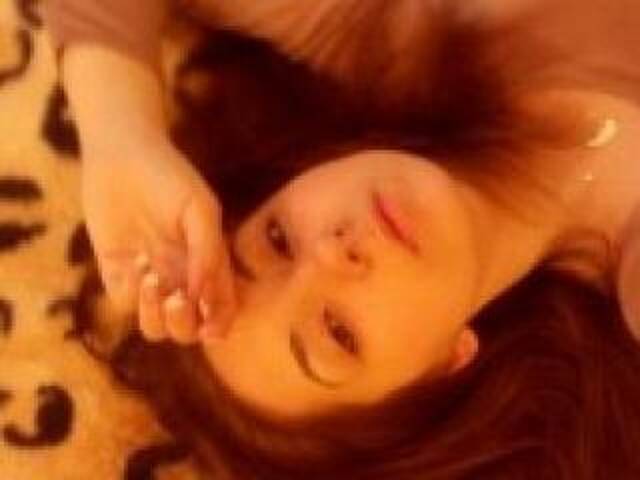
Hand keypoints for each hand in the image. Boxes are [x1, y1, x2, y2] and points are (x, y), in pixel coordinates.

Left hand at [82, 138, 236, 342]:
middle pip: (187, 328)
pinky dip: (130, 293)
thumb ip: (208, 253)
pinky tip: (134, 261)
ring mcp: (149, 279)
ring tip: (150, 276)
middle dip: (184, 324)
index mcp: (208, 265)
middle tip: (176, 298)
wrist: (121, 156)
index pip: (221, 309)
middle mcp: (181, 279)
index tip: (210, 327)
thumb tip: (203, 298)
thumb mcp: (200, 210)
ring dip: (155, 314)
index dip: (219, 325)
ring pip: (155, 326)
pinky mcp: (116, 274)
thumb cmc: (170, 178)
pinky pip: (124, 304)